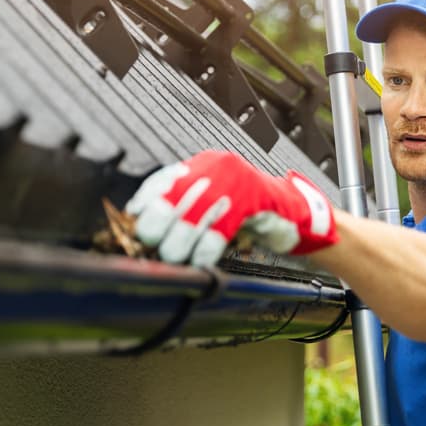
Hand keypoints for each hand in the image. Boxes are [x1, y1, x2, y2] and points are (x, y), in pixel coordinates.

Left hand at [124, 150, 337, 266]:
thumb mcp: (211, 203)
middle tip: (151, 246)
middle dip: (158, 226)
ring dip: (179, 242)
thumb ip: (183, 207)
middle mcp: (216, 167)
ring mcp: (235, 181)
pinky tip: (200, 261)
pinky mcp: (253, 200)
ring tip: (173, 257)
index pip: (163, 179)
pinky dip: (205, 249)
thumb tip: (142, 221)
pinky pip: (219, 229)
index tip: (133, 220)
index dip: (145, 202)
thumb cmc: (247, 212)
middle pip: (174, 197)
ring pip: (194, 216)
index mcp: (203, 165)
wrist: (291, 213)